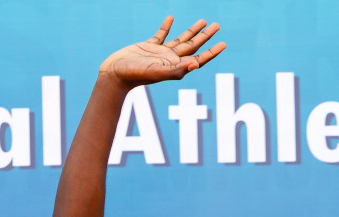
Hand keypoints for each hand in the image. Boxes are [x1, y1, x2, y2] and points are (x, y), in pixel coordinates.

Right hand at [98, 16, 223, 86]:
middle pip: (193, 46)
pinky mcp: (148, 46)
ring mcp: (160, 53)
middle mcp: (170, 60)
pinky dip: (166, 26)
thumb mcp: (157, 72)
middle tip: (217, 25)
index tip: (223, 43)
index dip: (212, 52)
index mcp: (175, 67)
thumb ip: (176, 70)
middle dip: (206, 36)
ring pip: (181, 39)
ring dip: (192, 30)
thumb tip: (195, 64)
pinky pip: (161, 34)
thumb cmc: (135, 76)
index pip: (199, 58)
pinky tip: (171, 18)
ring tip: (203, 21)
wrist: (115, 74)